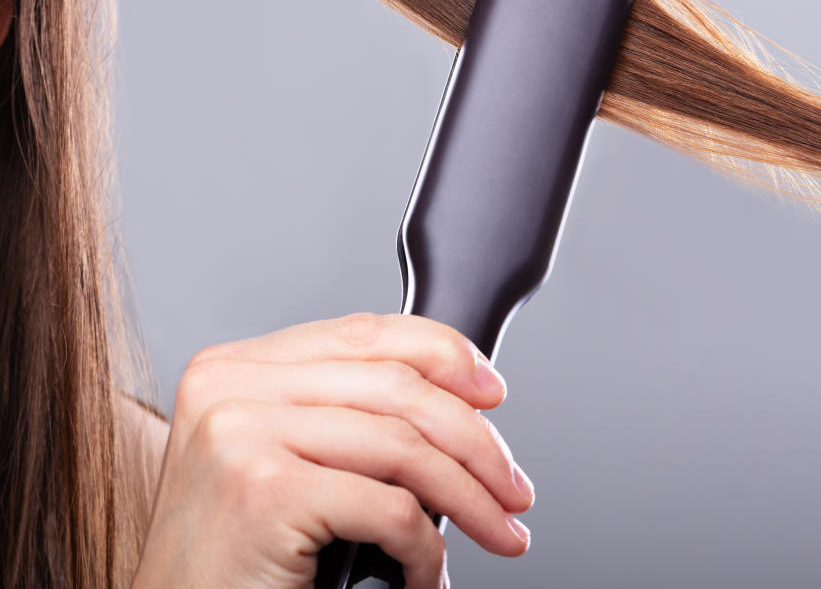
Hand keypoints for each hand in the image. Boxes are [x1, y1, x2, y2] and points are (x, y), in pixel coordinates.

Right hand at [132, 313, 534, 588]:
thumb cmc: (230, 563)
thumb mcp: (278, 463)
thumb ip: (343, 415)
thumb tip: (457, 398)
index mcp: (234, 367)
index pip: (366, 332)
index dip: (445, 355)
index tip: (492, 392)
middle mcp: (230, 386)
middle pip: (397, 387)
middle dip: (477, 442)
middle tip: (513, 488)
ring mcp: (241, 434)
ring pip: (404, 448)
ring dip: (470, 499)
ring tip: (497, 531)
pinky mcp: (263, 492)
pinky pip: (388, 509)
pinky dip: (425, 550)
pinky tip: (424, 575)